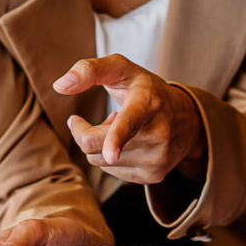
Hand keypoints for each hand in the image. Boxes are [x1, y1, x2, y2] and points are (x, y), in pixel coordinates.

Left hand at [53, 54, 206, 183]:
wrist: (187, 119)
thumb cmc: (145, 90)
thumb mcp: (122, 69)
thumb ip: (89, 70)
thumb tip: (59, 85)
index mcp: (148, 104)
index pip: (128, 123)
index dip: (116, 138)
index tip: (110, 154)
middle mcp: (157, 134)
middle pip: (98, 147)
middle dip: (82, 133)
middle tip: (79, 121)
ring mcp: (157, 158)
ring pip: (100, 161)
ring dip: (99, 144)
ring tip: (117, 129)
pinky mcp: (153, 176)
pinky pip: (111, 172)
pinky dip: (110, 157)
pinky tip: (126, 144)